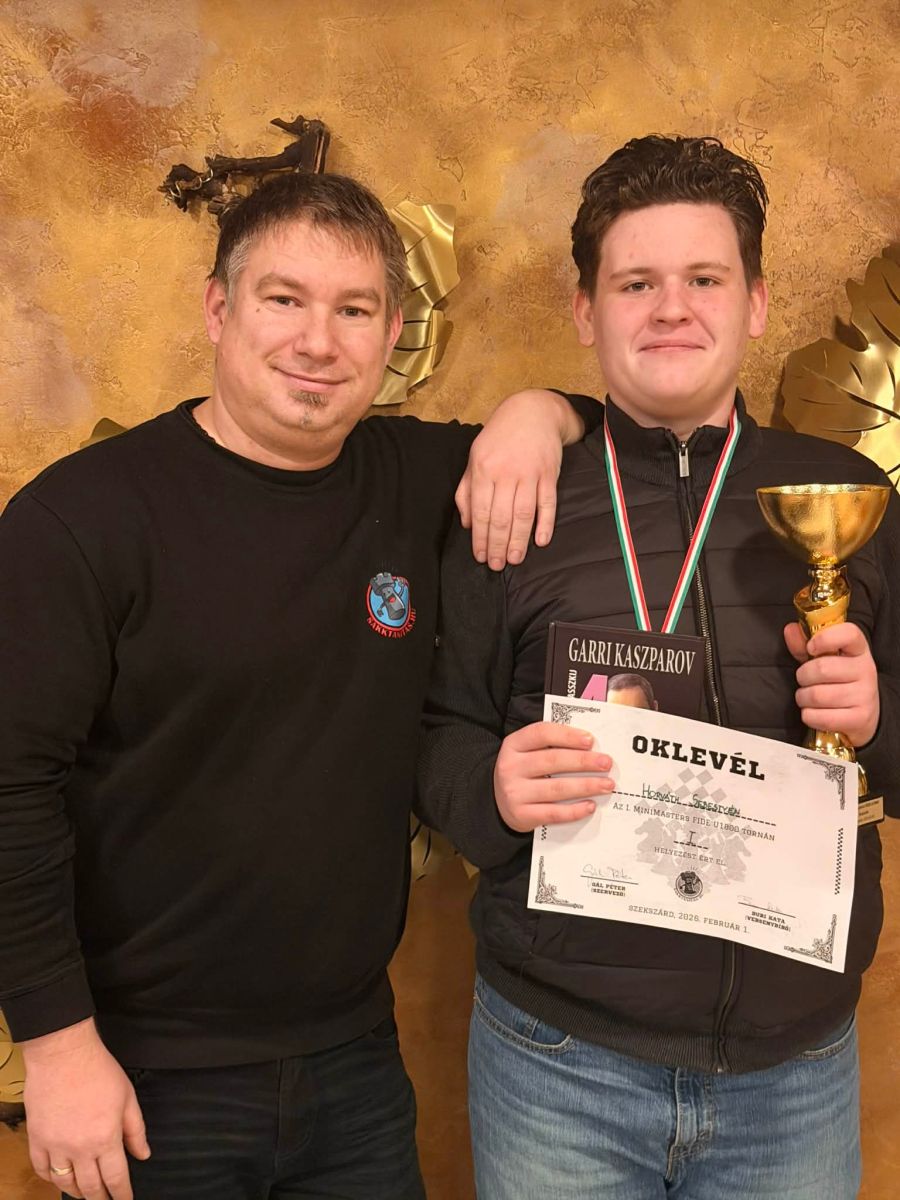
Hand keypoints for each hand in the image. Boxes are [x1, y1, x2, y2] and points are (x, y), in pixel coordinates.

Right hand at [22, 1019, 149, 1199]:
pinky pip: (41, 1169)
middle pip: (91, 1186)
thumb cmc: (98, 1071)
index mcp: (106, 1138)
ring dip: (77, 1192)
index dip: (122, 1194)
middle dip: (100, 1198)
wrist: (64, 1055)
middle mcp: (80, 1149)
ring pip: (65, 1182)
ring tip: (85, 1194)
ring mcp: (55, 1146)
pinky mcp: (37, 1139)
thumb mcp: (128, 1098)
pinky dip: (50, 1178)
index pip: (116, 1178)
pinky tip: (58, 1178)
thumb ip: (136, 1130)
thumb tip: (143, 1154)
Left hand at [456, 389, 582, 569]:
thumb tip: (468, 523)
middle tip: (497, 566)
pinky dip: (546, 524)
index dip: (480, 537)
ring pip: (523, 514)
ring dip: (519, 540)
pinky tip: (541, 541)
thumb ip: (467, 491)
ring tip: (514, 560)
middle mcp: (505, 472)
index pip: (481, 511)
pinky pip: (548, 503)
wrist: (533, 411)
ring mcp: (529, 473)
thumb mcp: (475, 458)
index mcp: (483, 469)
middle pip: (501, 517)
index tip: (480, 556)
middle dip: (498, 545)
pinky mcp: (549, 474)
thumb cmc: (500, 437)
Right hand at [494, 721, 612, 831]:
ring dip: (586, 786)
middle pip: (552, 760)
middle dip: (584, 761)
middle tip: (606, 763)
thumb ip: (552, 746)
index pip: (541, 733)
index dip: (567, 735)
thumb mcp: (528, 752)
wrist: (497, 801)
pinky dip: (575, 810)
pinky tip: (591, 806)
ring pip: (556, 788)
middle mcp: (510, 767)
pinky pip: (553, 813)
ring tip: (607, 784)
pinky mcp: (521, 815)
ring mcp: (514, 792)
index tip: (590, 740)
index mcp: (514, 744)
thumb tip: (591, 747)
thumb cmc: (524, 772)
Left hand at [784, 621, 879, 746]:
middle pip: (821, 668)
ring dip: (803, 698)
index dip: (825, 638)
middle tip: (804, 680)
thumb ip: (804, 645)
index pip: (849, 633)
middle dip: (803, 676)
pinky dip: (809, 716)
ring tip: (808, 698)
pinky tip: (815, 712)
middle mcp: (866, 670)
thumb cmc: (837, 681)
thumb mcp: (824, 659)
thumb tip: (791, 630)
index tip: (810, 647)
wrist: (862, 714)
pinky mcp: (860, 719)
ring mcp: (865, 696)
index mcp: (858, 649)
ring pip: (817, 695)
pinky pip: (820, 717)